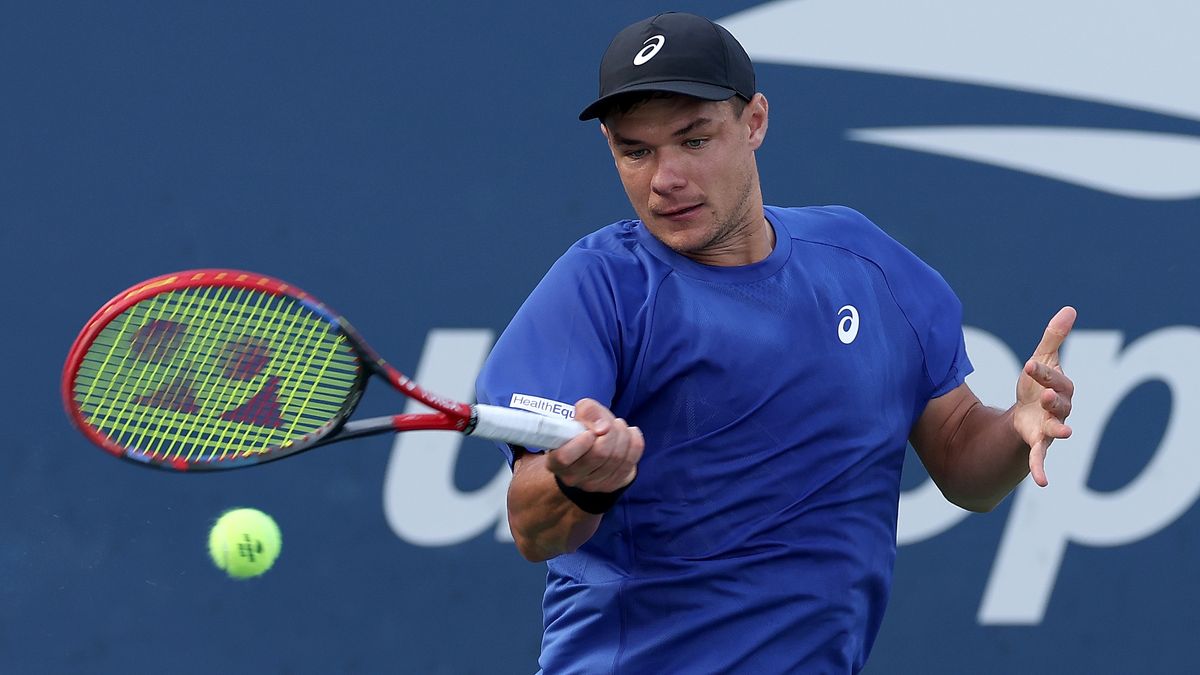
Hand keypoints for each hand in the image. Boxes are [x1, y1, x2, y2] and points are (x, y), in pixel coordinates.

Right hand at [545, 398, 642, 492]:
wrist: (597, 450)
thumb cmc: (583, 430)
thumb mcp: (580, 415)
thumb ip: (587, 411)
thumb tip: (602, 426)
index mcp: (556, 462)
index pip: (564, 457)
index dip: (581, 442)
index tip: (589, 432)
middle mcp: (573, 477)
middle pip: (599, 454)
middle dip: (610, 431)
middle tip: (608, 423)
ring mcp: (595, 484)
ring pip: (617, 456)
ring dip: (622, 433)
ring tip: (617, 426)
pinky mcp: (614, 483)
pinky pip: (631, 459)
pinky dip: (634, 441)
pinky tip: (629, 434)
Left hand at [1014, 306, 1076, 486]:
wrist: (1026, 415)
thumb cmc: (1037, 385)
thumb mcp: (1042, 360)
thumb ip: (1054, 338)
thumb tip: (1070, 309)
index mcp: (1060, 388)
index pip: (1054, 379)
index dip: (1042, 373)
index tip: (1026, 365)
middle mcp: (1060, 410)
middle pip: (1060, 404)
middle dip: (1055, 400)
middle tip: (1047, 397)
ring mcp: (1050, 429)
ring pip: (1057, 430)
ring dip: (1059, 430)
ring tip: (1063, 433)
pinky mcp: (1038, 445)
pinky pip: (1041, 459)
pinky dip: (1042, 470)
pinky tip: (1042, 483)